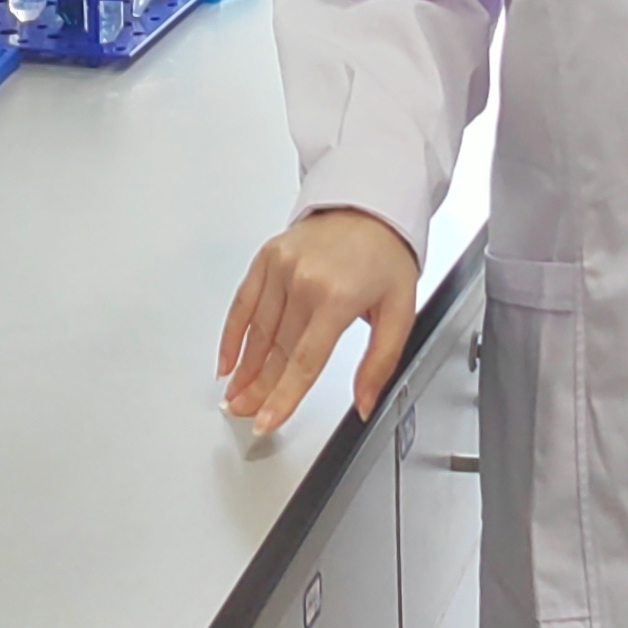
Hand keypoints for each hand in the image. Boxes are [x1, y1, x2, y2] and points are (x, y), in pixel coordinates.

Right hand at [218, 210, 419, 426]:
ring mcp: (282, 266)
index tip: (267, 421)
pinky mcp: (268, 256)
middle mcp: (304, 280)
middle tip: (246, 414)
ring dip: (244, 368)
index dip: (283, 397)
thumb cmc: (386, 256)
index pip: (304, 361)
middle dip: (259, 389)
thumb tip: (364, 404)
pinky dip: (232, 333)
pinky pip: (243, 301)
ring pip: (257, 330)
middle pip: (276, 349)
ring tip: (235, 396)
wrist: (371, 206)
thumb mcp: (400, 311)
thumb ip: (380, 362)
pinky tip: (227, 360)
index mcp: (338, 297)